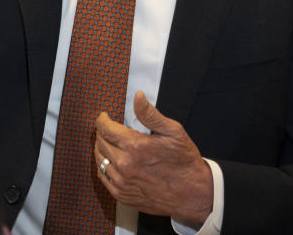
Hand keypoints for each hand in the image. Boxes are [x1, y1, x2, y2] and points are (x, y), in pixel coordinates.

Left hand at [94, 91, 212, 225]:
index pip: (105, 129)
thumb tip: (137, 97)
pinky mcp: (122, 195)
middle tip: (108, 129)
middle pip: (100, 143)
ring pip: (100, 160)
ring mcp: (122, 182)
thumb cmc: (184, 162)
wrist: (192, 193)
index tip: (104, 117)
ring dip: (101, 149)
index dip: (102, 120)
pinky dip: (103, 166)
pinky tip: (111, 161)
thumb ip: (150, 114)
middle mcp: (125, 165)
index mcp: (135, 147)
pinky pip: (103, 177)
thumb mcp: (173, 131)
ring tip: (109, 143)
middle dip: (102, 133)